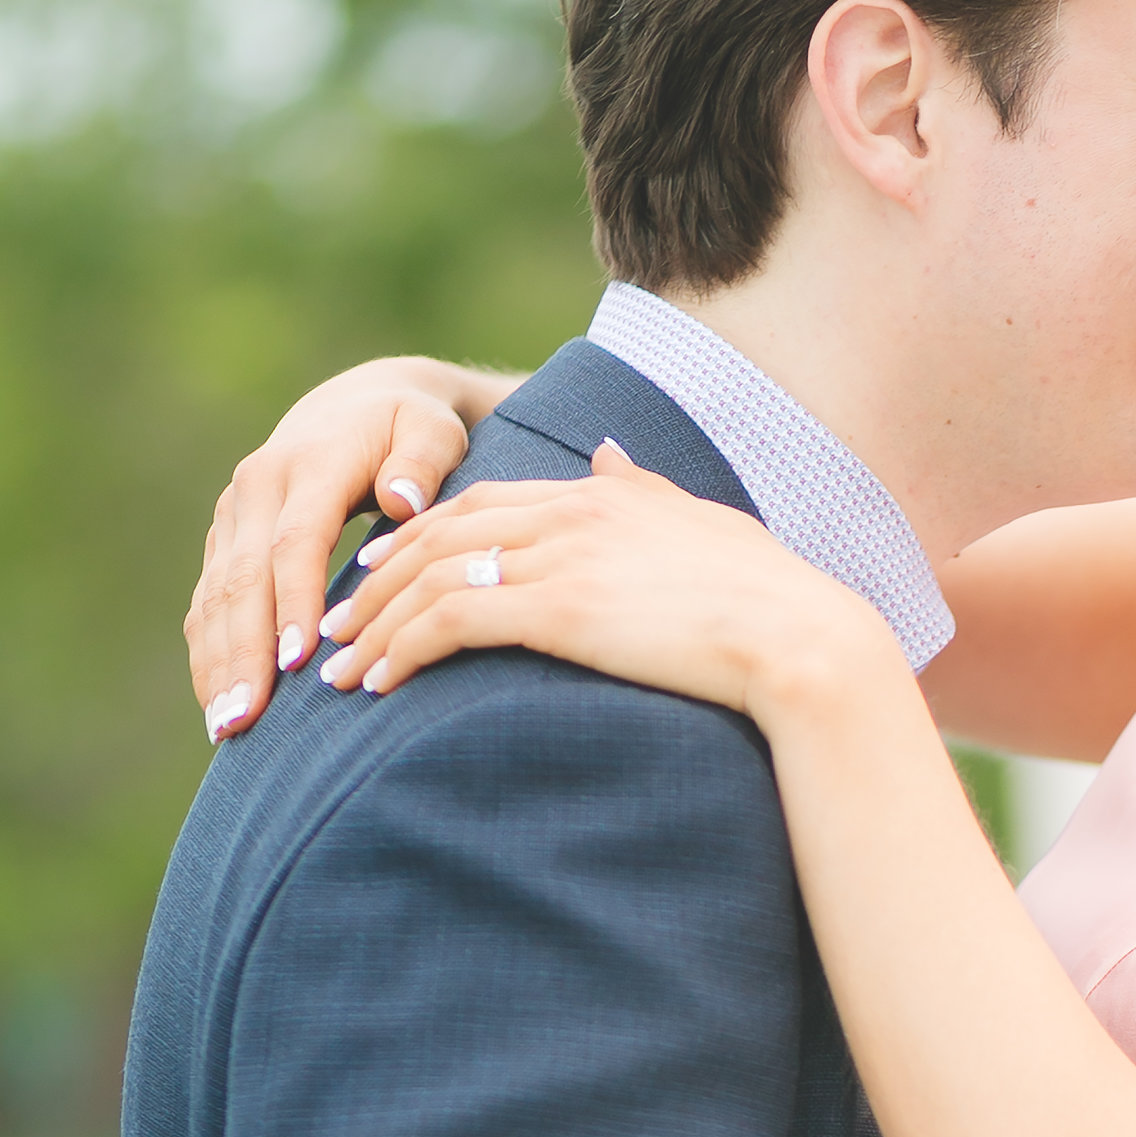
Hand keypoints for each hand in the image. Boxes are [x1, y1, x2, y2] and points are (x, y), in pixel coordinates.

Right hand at [187, 356, 515, 743]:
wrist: (358, 404)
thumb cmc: (410, 427)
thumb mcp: (431, 430)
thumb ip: (422, 462)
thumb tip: (403, 500)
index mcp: (307, 464)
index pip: (295, 542)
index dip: (294, 601)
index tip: (298, 660)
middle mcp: (256, 489)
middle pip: (242, 579)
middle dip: (242, 652)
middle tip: (246, 718)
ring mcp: (233, 516)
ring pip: (214, 596)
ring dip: (217, 664)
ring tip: (226, 728)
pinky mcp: (225, 541)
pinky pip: (208, 602)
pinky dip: (210, 653)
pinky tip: (218, 704)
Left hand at [315, 443, 890, 719]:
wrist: (801, 639)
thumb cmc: (771, 598)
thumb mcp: (701, 526)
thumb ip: (643, 490)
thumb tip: (605, 451)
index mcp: (602, 495)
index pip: (485, 503)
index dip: (422, 535)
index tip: (381, 567)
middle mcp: (572, 514)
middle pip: (441, 534)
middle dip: (379, 579)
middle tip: (335, 621)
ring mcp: (562, 559)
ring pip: (432, 579)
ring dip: (375, 627)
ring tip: (339, 671)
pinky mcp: (558, 611)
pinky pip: (453, 623)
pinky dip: (404, 651)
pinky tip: (380, 685)